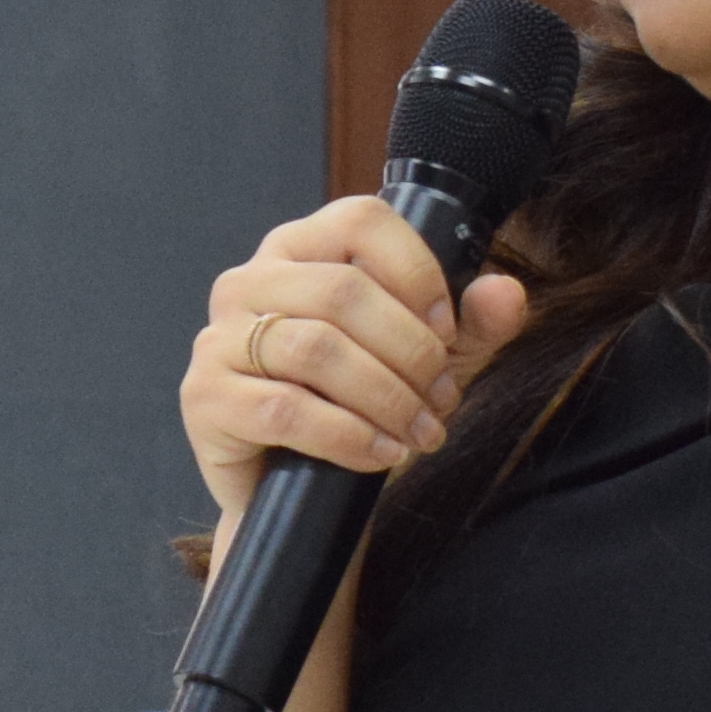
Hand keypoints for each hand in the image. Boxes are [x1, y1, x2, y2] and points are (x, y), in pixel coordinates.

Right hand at [181, 199, 531, 525]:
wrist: (296, 490)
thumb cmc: (355, 406)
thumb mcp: (426, 360)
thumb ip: (472, 323)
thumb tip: (505, 294)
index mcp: (298, 247)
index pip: (360, 221)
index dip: (417, 272)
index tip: (448, 330)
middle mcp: (249, 281)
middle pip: (344, 291)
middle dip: (411, 352)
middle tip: (443, 400)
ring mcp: (219, 338)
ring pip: (318, 350)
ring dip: (387, 398)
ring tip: (420, 432)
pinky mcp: (205, 397)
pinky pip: (286, 409)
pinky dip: (348, 436)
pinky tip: (382, 454)